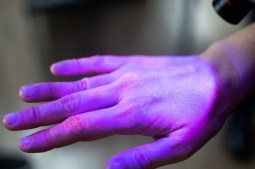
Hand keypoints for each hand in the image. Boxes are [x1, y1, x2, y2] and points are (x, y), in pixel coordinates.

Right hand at [3, 55, 225, 168]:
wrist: (215, 78)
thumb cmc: (201, 113)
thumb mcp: (179, 147)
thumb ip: (142, 158)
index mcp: (131, 114)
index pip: (80, 129)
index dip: (51, 137)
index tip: (29, 143)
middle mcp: (121, 92)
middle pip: (71, 106)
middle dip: (39, 115)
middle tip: (12, 120)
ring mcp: (125, 74)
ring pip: (79, 84)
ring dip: (50, 90)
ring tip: (25, 93)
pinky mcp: (130, 63)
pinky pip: (98, 62)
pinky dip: (76, 65)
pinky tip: (59, 67)